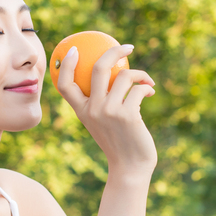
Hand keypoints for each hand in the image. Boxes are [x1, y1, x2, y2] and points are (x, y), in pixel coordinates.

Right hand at [56, 44, 156, 175]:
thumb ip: (101, 104)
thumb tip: (112, 75)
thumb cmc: (118, 144)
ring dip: (140, 74)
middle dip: (114, 51)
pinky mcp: (128, 115)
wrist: (130, 168)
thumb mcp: (102, 124)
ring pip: (124, 76)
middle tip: (127, 47)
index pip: (64, 85)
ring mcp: (109, 111)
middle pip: (98, 67)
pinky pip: (139, 89)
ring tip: (147, 81)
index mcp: (81, 111)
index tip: (73, 49)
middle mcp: (92, 109)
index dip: (66, 65)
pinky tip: (150, 91)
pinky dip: (147, 87)